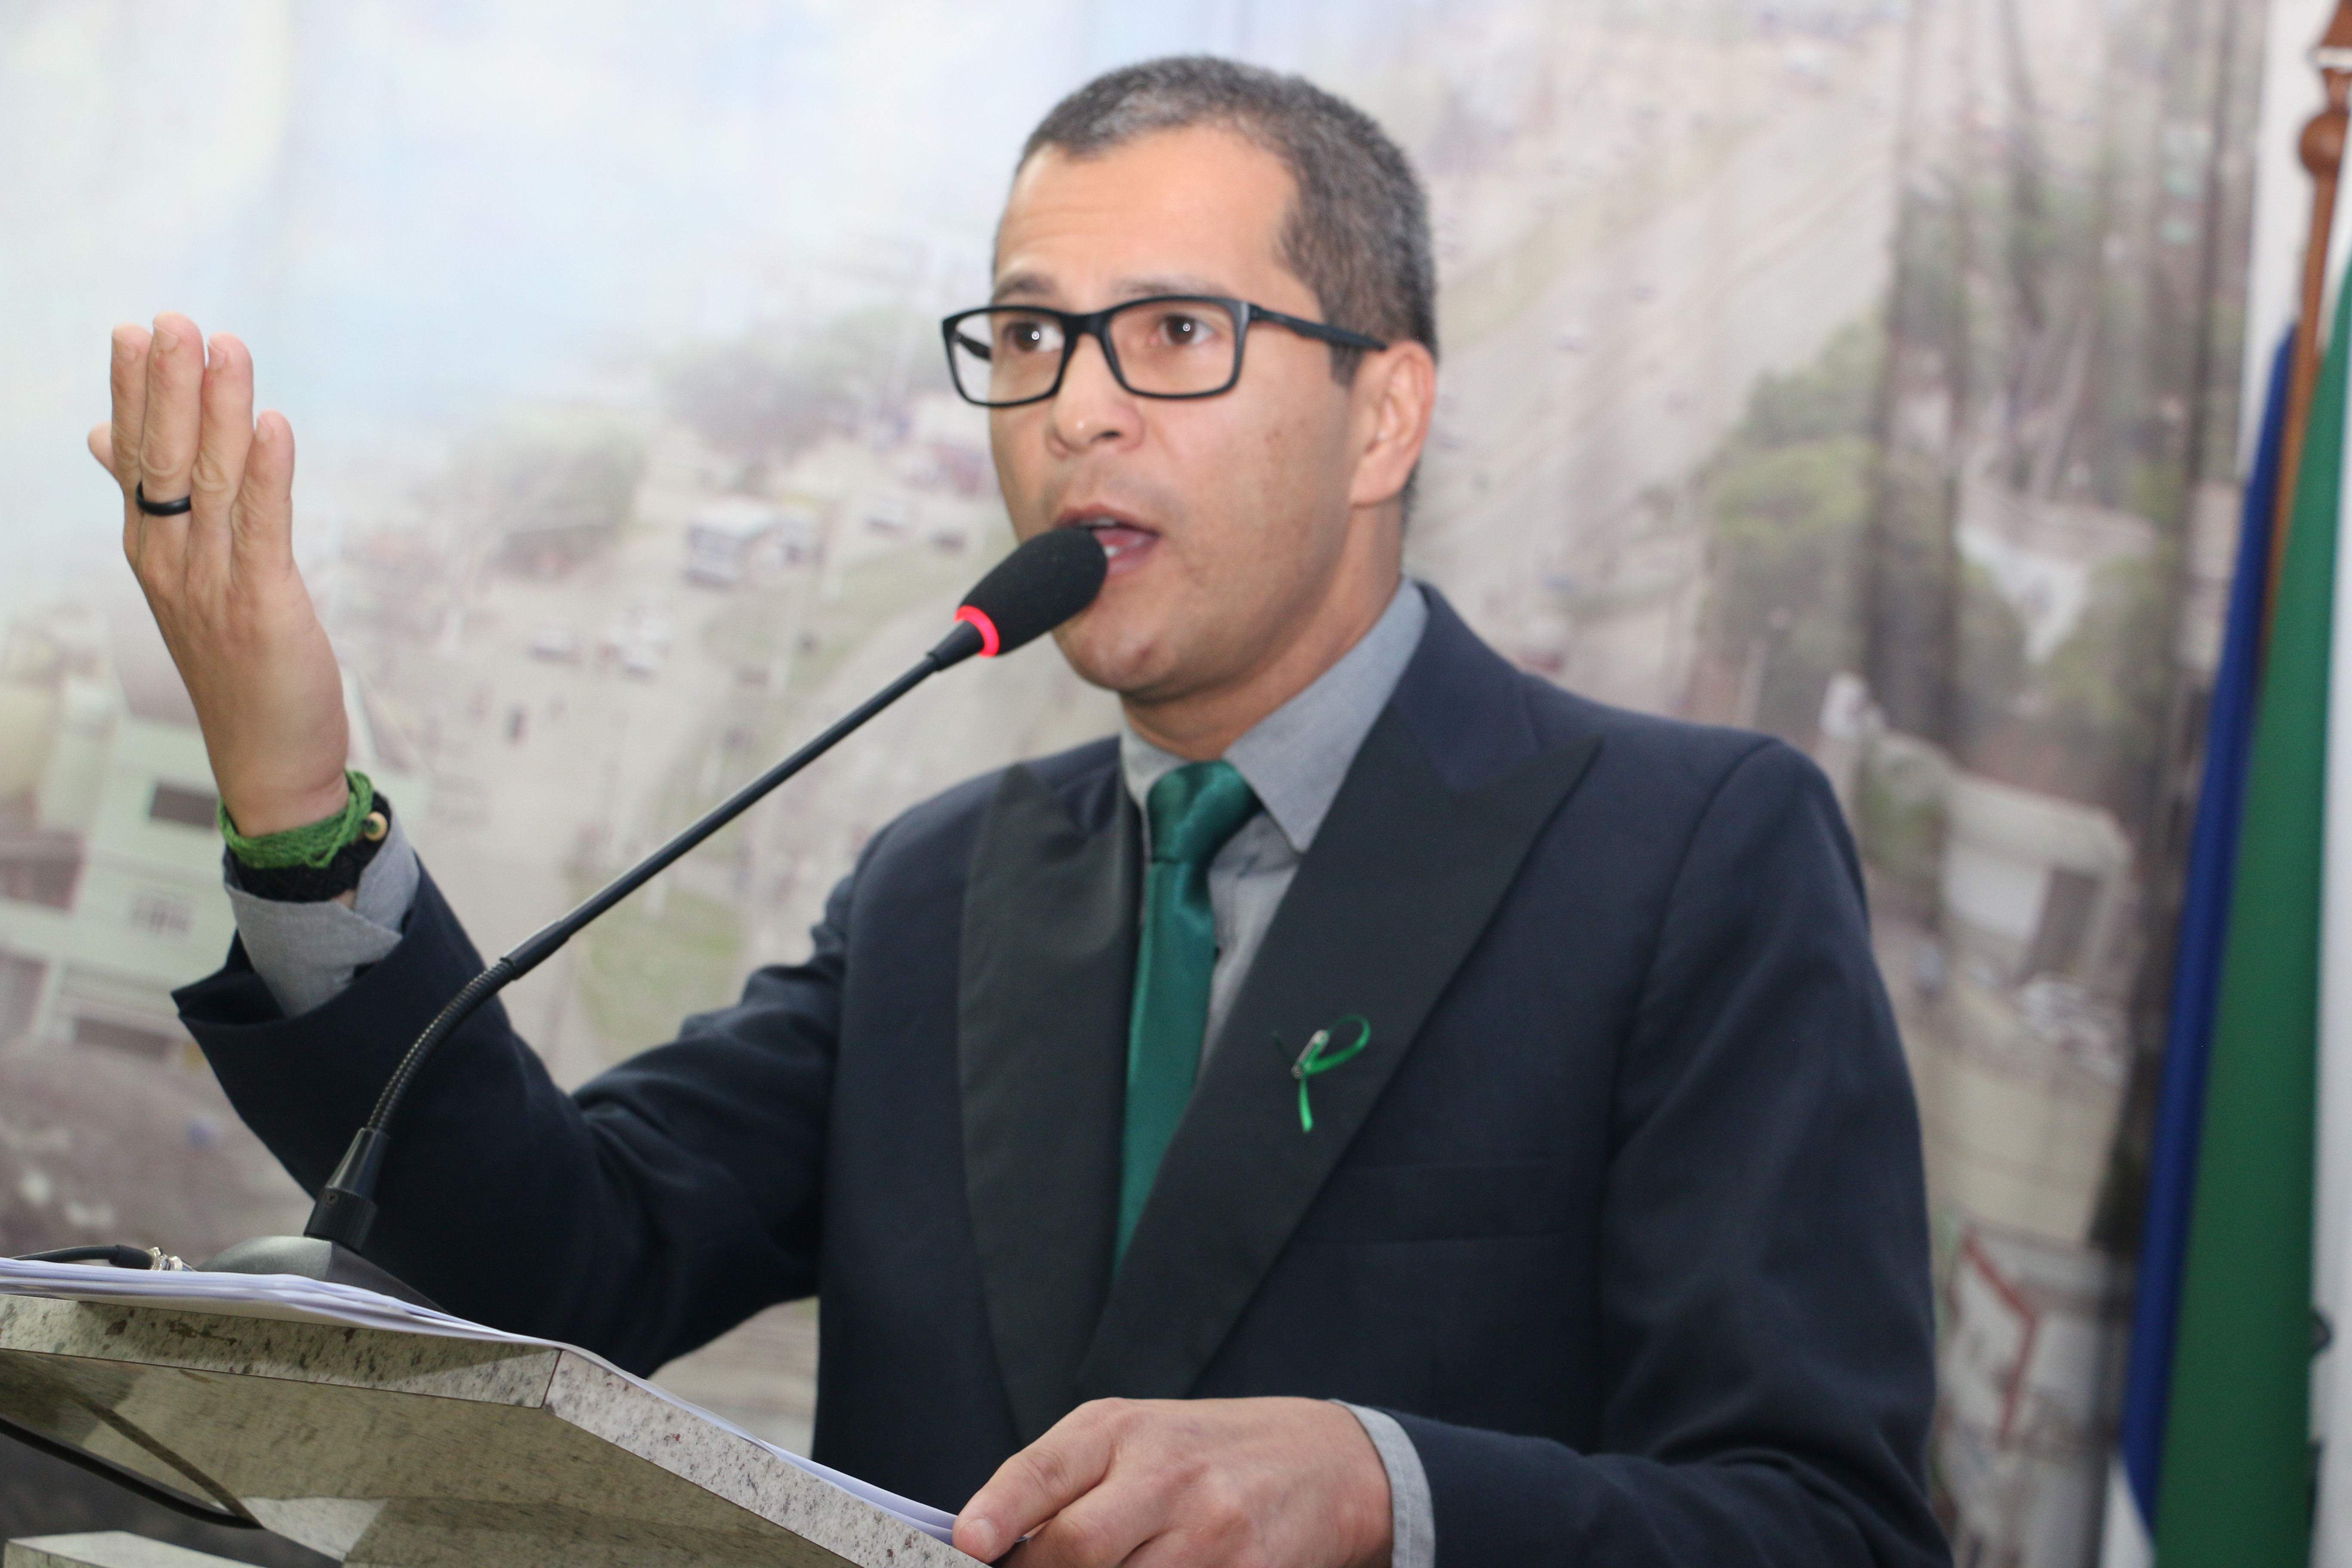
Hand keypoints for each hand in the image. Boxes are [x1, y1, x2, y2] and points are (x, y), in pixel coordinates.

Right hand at [90, 314, 350, 834]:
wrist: (267, 757)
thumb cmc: (234, 664)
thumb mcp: (185, 579)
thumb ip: (152, 507)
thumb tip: (102, 438)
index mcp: (152, 552)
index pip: (135, 459)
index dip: (135, 395)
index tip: (135, 333)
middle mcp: (173, 563)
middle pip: (164, 460)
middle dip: (169, 387)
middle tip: (175, 321)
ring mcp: (214, 585)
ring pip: (211, 484)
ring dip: (218, 412)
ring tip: (224, 347)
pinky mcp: (265, 607)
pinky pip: (264, 529)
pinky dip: (267, 475)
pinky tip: (272, 427)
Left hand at [954, 1397, 1390, 1567]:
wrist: (1322, 1463)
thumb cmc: (1205, 1451)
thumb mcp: (1130, 1437)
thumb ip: (1059, 1480)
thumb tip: (987, 1545)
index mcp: (1124, 1431)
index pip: (1047, 1470)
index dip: (1001, 1511)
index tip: (968, 1541)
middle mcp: (1168, 1476)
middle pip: (1078, 1548)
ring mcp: (1210, 1533)